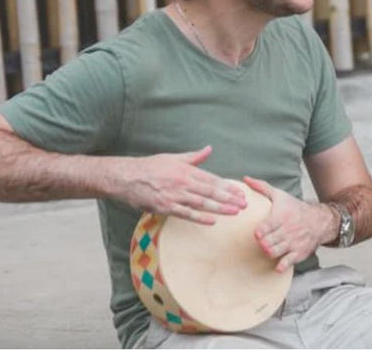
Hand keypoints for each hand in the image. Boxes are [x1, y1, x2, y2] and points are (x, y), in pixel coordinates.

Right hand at [114, 145, 246, 223]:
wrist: (126, 177)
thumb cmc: (150, 167)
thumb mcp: (173, 158)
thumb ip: (194, 157)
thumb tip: (209, 149)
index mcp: (186, 170)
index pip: (212, 179)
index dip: (228, 186)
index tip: (240, 192)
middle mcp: (183, 182)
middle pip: (211, 191)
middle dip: (229, 198)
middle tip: (244, 204)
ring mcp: (174, 195)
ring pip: (202, 203)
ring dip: (220, 208)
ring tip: (235, 212)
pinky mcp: (165, 207)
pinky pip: (185, 214)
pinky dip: (199, 217)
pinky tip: (212, 221)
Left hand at [244, 176, 335, 272]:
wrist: (319, 220)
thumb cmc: (295, 208)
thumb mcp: (280, 196)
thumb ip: (261, 188)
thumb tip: (246, 179)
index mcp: (281, 216)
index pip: (267, 227)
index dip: (260, 232)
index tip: (258, 233)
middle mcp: (288, 230)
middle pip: (268, 241)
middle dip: (263, 243)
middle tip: (262, 241)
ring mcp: (293, 242)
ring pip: (275, 252)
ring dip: (269, 252)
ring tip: (267, 248)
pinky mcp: (298, 253)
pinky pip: (287, 262)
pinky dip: (281, 265)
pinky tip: (277, 264)